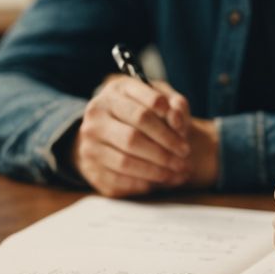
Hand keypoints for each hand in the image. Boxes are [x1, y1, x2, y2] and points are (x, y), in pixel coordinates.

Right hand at [70, 76, 217, 196]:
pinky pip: (117, 180)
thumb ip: (176, 105)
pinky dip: (142, 184)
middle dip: (165, 149)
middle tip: (185, 157)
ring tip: (178, 172)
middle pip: (134, 135)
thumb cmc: (142, 112)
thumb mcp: (161, 100)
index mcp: (118, 90)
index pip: (149, 102)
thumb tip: (176, 120)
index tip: (184, 133)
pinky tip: (159, 181)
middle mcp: (97, 114)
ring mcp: (90, 142)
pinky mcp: (91, 168)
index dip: (170, 120)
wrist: (107, 131)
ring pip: (125, 161)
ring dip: (156, 170)